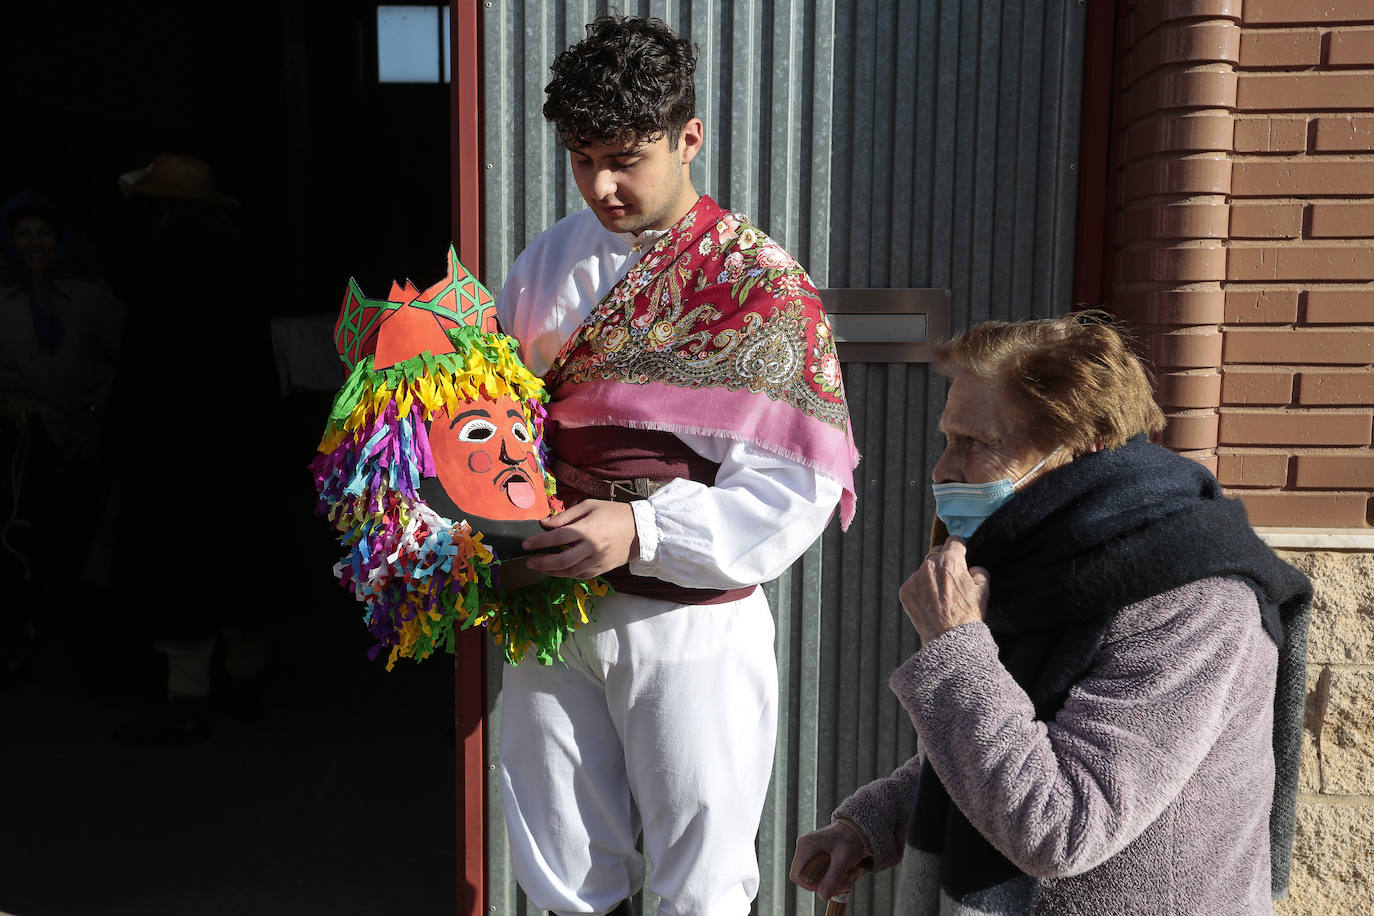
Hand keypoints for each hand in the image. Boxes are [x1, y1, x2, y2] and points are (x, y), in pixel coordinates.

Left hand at [520, 499, 637, 578]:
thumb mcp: (589, 506)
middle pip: (561, 560)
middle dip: (542, 563)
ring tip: (541, 568)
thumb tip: (544, 524)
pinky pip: (582, 575)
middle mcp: (591, 547)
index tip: (525, 545)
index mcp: (586, 529)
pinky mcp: (604, 569)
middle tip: (529, 562)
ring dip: (553, 571)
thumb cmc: (613, 513)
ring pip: (570, 571)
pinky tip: (560, 571)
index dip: (538, 542)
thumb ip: (566, 516)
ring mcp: (598, 560)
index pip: (556, 538)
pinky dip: (568, 575)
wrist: (641, 529)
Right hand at [789, 821, 871, 900]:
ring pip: (812, 878)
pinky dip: (831, 878)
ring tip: (846, 876)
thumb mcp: (843, 859)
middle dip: (824, 885)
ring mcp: (808, 852)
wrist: (856, 830)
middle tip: (842, 882)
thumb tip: (823, 896)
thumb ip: (833, 877)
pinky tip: (842, 873)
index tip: (830, 885)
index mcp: (806, 846)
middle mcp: (804, 848)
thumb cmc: (851, 839)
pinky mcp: (815, 856)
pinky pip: (818, 874)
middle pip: (805, 878)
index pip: (798, 875)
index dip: (812, 886)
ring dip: (830, 882)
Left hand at [899, 537, 989, 643]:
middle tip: (951, 580)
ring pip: (924, 570)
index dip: (960, 548)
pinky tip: (931, 604)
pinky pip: (915, 584)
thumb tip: (972, 569)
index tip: (961, 555)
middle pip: (937, 554)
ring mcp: (915, 578)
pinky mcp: (906, 590)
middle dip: (944, 563)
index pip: (954, 541)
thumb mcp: (984, 590)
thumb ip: (979, 571)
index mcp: (950, 560)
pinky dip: (921, 590)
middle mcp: (930, 565)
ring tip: (941, 597)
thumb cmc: (969, 615)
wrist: (950, 639)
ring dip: (931, 577)